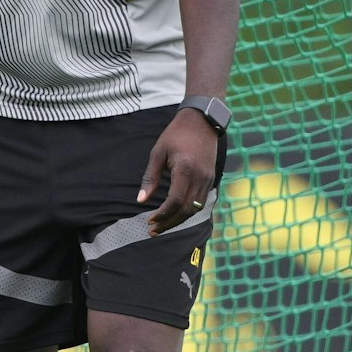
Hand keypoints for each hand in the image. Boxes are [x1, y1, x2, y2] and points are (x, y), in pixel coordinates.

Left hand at [138, 109, 219, 234]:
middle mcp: (200, 177)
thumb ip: (150, 178)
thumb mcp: (158, 153)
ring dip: (179, 220)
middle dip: (169, 223)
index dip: (163, 215)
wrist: (202, 120)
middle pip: (186, 210)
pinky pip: (201, 202)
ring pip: (195, 209)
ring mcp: (208, 179)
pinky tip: (176, 215)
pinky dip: (188, 211)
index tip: (150, 221)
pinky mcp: (211, 179)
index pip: (175, 201)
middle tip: (153, 231)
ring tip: (162, 226)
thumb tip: (140, 201)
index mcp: (186, 170)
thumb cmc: (176, 134)